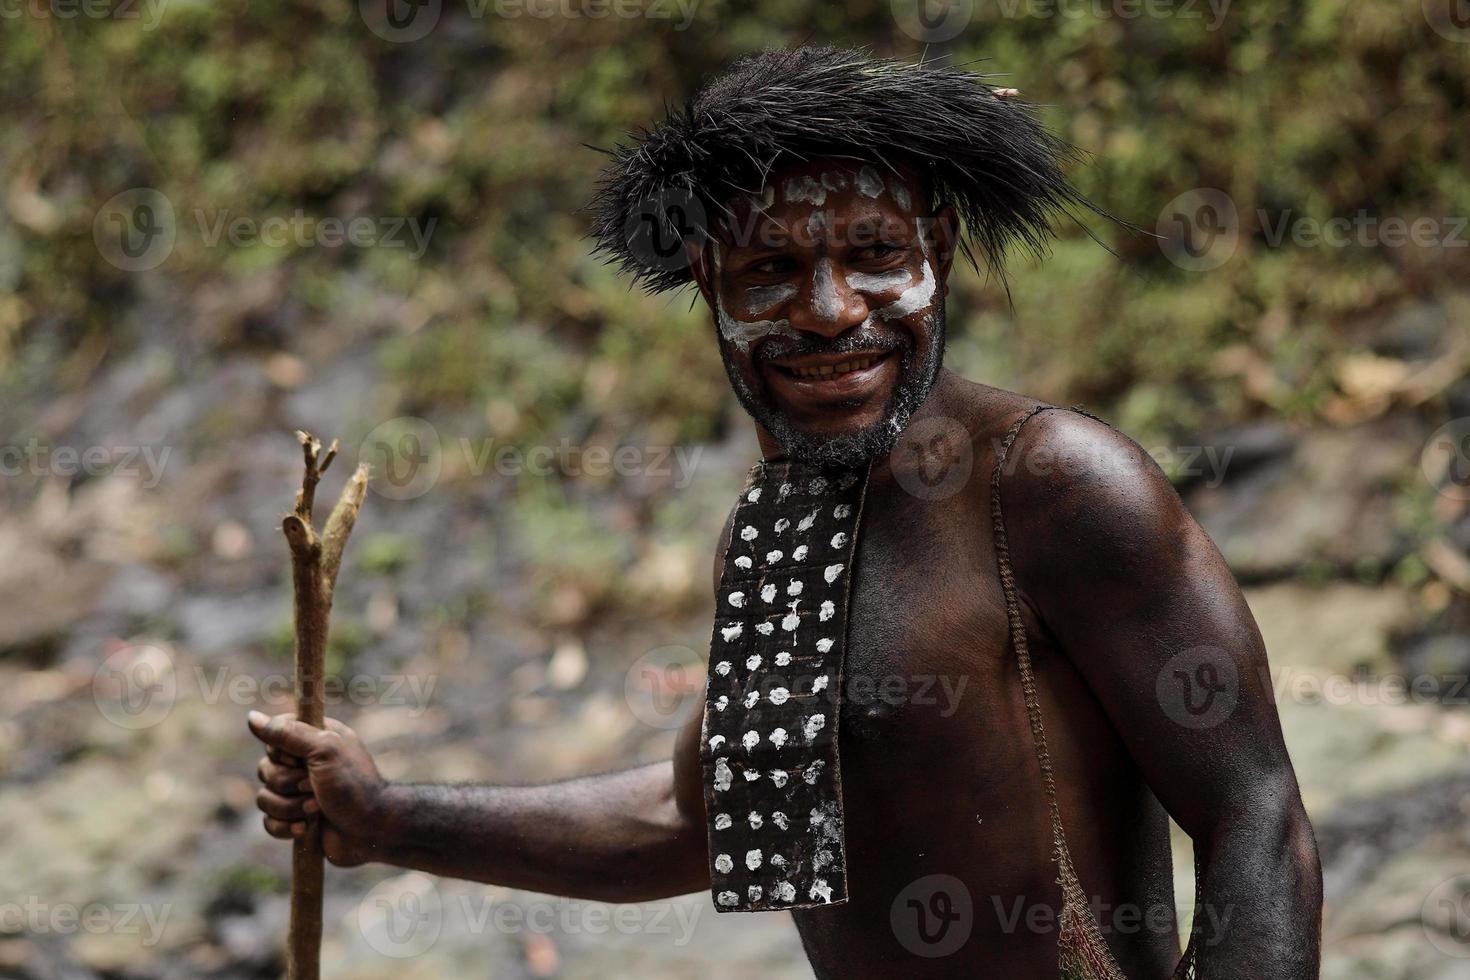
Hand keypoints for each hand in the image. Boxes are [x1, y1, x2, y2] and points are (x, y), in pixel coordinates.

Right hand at [247, 710, 392, 866]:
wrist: (372, 830)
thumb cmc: (354, 786)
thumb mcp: (324, 750)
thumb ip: (288, 733)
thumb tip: (251, 717)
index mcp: (313, 739)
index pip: (273, 737)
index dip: (282, 752)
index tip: (301, 759)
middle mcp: (304, 764)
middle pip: (265, 770)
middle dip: (289, 784)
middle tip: (314, 787)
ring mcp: (298, 793)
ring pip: (264, 798)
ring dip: (290, 808)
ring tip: (317, 809)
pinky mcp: (294, 818)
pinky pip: (268, 821)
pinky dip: (285, 827)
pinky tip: (306, 828)